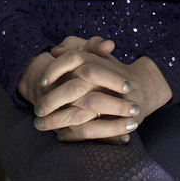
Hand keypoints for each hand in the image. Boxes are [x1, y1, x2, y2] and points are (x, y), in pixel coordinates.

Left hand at [31, 36, 172, 142]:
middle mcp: (106, 79)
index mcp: (99, 60)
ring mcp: (113, 101)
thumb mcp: (95, 52)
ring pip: (82, 113)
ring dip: (59, 121)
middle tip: (37, 110)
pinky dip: (74, 134)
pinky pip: (92, 129)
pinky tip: (61, 135)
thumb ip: (74, 45)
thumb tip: (55, 51)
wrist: (142, 88)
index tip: (42, 81)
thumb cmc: (110, 69)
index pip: (75, 58)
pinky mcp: (118, 120)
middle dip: (52, 101)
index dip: (55, 68)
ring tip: (41, 125)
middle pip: (75, 89)